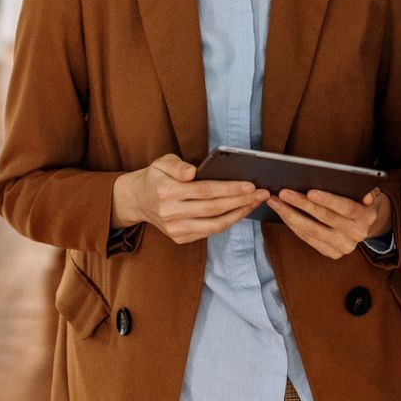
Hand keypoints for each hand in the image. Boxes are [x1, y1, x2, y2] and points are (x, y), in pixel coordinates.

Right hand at [112, 154, 264, 242]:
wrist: (138, 200)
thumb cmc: (156, 177)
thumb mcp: (162, 162)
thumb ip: (177, 165)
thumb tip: (191, 173)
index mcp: (167, 191)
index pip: (205, 190)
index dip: (230, 189)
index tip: (250, 185)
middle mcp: (170, 213)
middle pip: (213, 209)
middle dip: (241, 201)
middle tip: (262, 193)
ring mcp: (175, 229)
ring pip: (214, 225)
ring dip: (238, 214)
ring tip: (254, 203)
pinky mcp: (179, 238)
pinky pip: (209, 232)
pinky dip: (227, 223)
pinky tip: (239, 212)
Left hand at [268, 187, 391, 257]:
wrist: (366, 224)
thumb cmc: (361, 201)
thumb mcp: (368, 191)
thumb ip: (368, 190)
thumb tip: (366, 196)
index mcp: (365, 217)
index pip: (345, 208)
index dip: (328, 200)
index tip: (310, 192)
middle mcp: (355, 234)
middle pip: (324, 218)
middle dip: (302, 204)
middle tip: (284, 193)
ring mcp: (343, 246)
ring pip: (312, 230)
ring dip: (290, 215)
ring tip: (276, 202)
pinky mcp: (332, 253)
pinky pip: (308, 238)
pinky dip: (294, 226)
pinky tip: (283, 213)